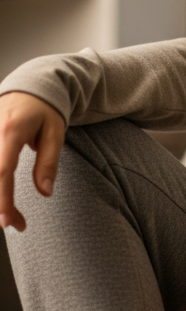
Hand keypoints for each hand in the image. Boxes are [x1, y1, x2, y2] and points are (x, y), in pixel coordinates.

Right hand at [0, 92, 65, 231]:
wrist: (29, 87)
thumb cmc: (45, 110)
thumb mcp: (55, 134)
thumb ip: (48, 163)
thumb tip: (45, 192)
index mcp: (11, 130)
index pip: (2, 171)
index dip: (2, 198)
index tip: (7, 220)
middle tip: (15, 223)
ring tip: (12, 213)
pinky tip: (4, 198)